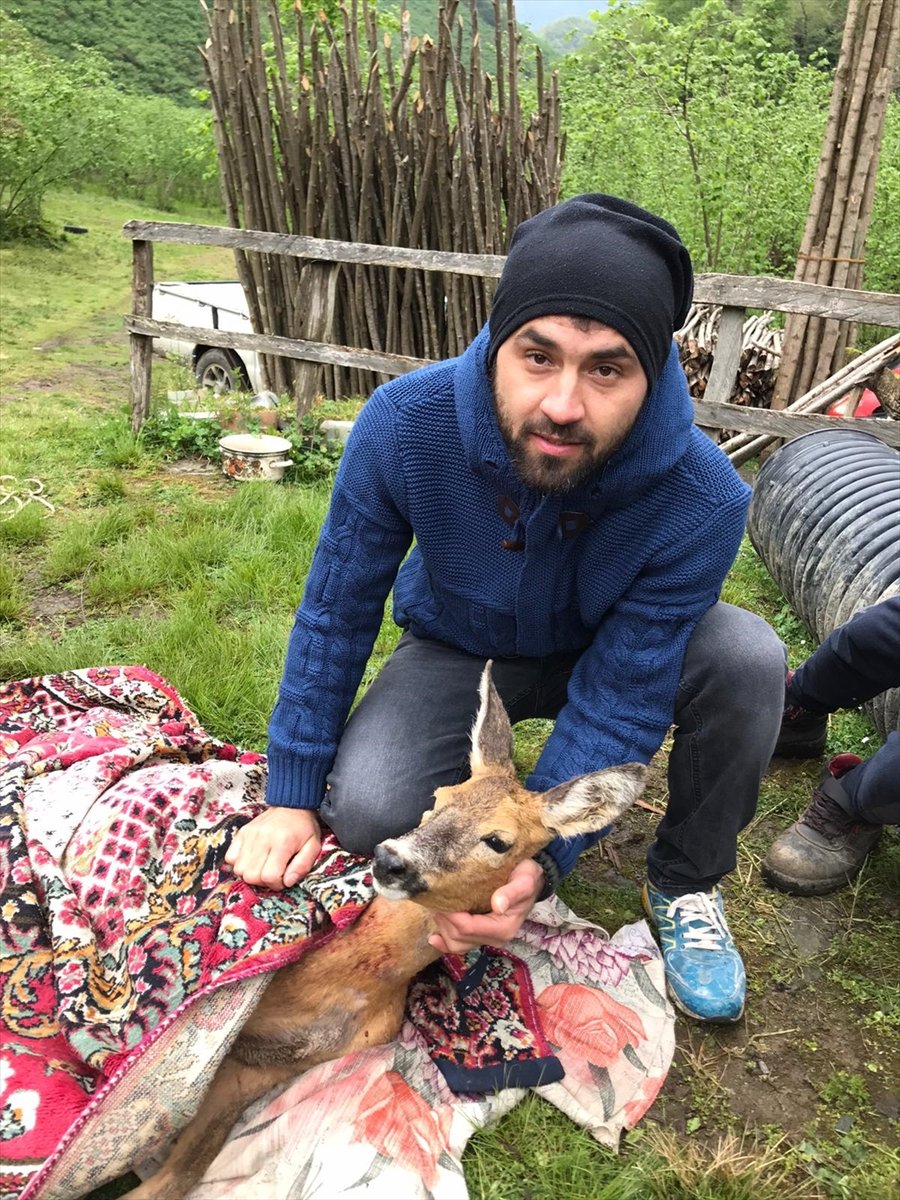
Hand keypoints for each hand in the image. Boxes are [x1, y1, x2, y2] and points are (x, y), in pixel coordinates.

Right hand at [225, 806, 320, 889]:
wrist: (292, 805)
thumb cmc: (304, 828)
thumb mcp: (313, 847)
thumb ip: (302, 866)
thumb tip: (287, 882)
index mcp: (283, 843)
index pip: (270, 876)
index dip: (277, 884)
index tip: (283, 879)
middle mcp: (263, 838)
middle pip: (251, 876)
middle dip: (262, 882)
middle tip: (273, 874)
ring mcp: (250, 834)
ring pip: (239, 869)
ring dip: (250, 873)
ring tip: (263, 866)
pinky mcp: (242, 832)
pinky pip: (230, 857)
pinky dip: (239, 863)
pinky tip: (252, 860)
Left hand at [428, 858, 543, 954]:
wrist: (531, 880)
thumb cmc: (527, 877)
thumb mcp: (525, 880)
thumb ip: (512, 892)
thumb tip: (498, 905)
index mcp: (504, 928)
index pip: (468, 928)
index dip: (451, 916)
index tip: (442, 898)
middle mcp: (495, 938)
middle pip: (458, 937)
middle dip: (444, 920)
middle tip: (436, 899)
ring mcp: (487, 939)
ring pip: (455, 943)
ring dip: (443, 927)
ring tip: (438, 907)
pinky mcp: (481, 935)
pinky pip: (459, 946)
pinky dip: (444, 943)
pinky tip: (433, 937)